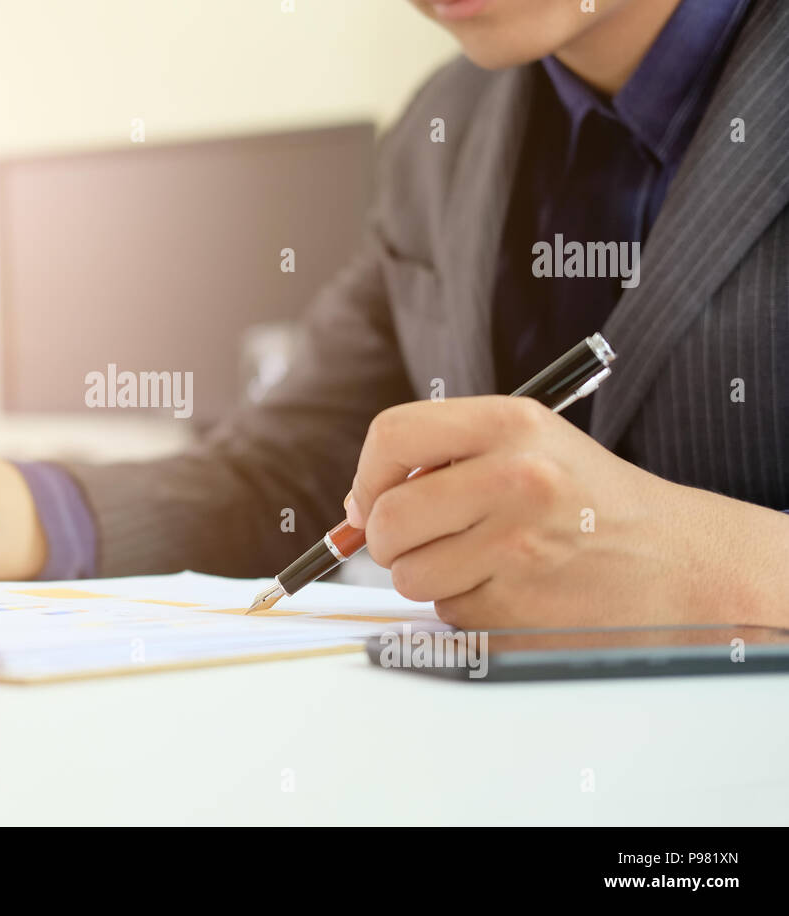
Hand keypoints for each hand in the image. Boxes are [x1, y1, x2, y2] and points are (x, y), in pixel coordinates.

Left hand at [345, 396, 788, 628]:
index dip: (368, 474)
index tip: (371, 499)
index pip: (391, 435)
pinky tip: (513, 589)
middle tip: (424, 540)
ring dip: (430, 578)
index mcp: (511, 422)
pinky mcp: (520, 607)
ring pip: (409, 574)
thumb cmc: (586, 500)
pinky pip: (448, 613)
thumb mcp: (528, 444)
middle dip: (389, 539)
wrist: (679, 562)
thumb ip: (442, 458)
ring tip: (486, 561)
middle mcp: (515, 477)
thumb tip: (356, 510)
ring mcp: (518, 546)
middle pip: (387, 517)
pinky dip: (467, 607)